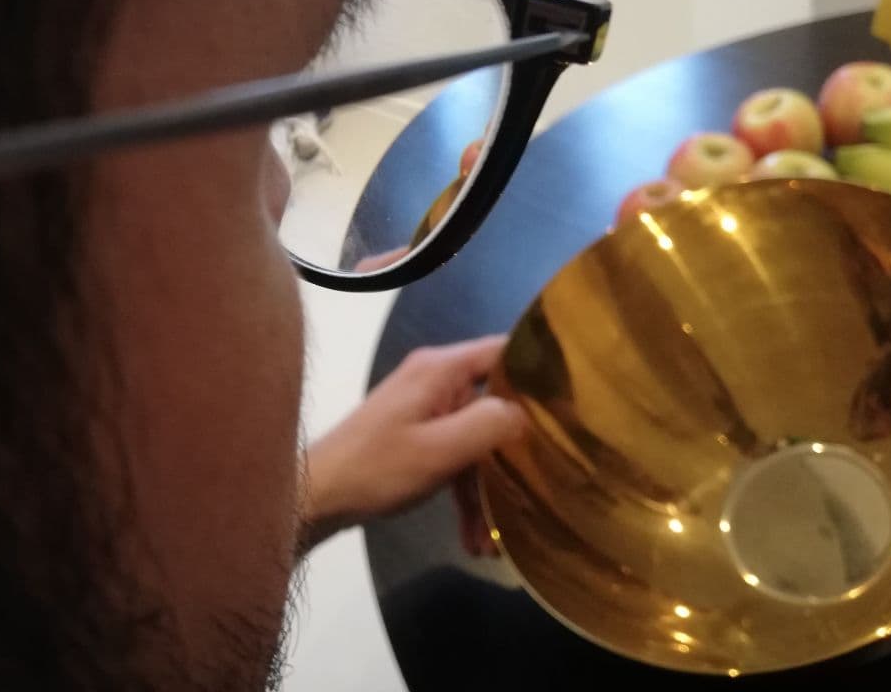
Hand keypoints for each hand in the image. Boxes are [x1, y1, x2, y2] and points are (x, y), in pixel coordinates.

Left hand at [300, 336, 526, 553]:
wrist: (315, 496)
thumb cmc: (377, 468)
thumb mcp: (441, 450)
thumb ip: (489, 424)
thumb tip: (528, 413)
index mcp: (441, 369)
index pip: (505, 350)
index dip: (540, 373)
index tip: (574, 403)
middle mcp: (435, 379)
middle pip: (496, 399)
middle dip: (517, 445)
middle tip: (548, 475)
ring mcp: (424, 408)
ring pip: (476, 438)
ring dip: (488, 486)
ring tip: (495, 538)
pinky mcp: (416, 435)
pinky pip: (455, 456)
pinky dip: (465, 492)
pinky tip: (472, 539)